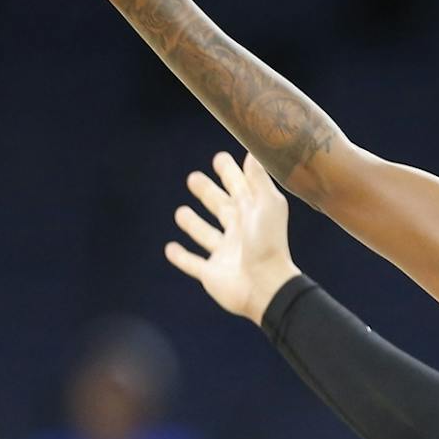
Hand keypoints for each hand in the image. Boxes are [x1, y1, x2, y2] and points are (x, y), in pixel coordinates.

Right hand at [163, 151, 301, 324]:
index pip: (239, 188)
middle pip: (220, 208)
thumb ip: (258, 180)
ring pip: (206, 234)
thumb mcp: (267, 205)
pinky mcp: (211, 273)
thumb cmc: (268, 243)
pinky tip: (170, 249)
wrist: (266, 286)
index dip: (230, 174)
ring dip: (193, 224)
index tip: (220, 158)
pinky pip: (193, 264)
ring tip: (181, 212)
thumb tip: (252, 152)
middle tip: (193, 178)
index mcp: (252, 214)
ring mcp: (224, 253)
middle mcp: (238, 232)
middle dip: (208, 193)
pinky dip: (181, 257)